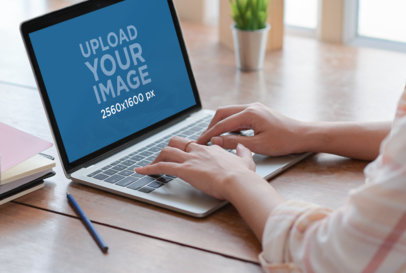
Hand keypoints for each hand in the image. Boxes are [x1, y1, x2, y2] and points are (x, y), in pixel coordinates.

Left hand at [135, 136, 257, 199]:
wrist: (238, 181)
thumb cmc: (242, 175)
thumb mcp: (246, 160)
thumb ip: (242, 152)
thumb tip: (242, 147)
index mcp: (211, 149)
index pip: (194, 144)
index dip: (187, 149)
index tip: (184, 154)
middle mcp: (198, 151)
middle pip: (177, 142)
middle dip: (168, 149)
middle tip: (164, 157)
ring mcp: (190, 159)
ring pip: (167, 152)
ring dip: (156, 158)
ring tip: (149, 165)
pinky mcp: (184, 169)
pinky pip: (161, 166)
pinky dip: (148, 168)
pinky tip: (140, 171)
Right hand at [197, 103, 305, 155]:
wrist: (303, 135)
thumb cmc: (284, 141)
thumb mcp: (258, 145)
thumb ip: (234, 142)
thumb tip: (216, 141)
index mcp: (250, 113)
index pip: (222, 123)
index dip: (209, 134)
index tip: (199, 142)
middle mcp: (250, 107)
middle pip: (222, 113)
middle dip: (211, 126)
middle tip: (203, 139)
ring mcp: (254, 108)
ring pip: (229, 113)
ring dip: (220, 124)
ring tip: (212, 138)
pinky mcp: (257, 112)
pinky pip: (237, 116)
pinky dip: (229, 124)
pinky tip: (227, 135)